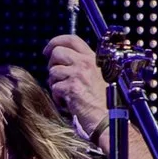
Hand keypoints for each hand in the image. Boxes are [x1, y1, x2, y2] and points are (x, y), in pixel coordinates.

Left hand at [43, 33, 110, 151]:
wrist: (109, 118)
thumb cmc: (105, 101)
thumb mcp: (98, 76)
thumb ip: (84, 66)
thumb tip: (63, 61)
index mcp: (93, 58)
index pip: (72, 39)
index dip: (56, 41)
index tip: (48, 50)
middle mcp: (85, 63)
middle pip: (57, 52)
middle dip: (52, 64)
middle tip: (56, 76)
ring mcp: (78, 75)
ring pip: (53, 71)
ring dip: (55, 83)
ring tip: (67, 93)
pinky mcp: (71, 88)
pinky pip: (54, 88)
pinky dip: (58, 98)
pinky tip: (68, 103)